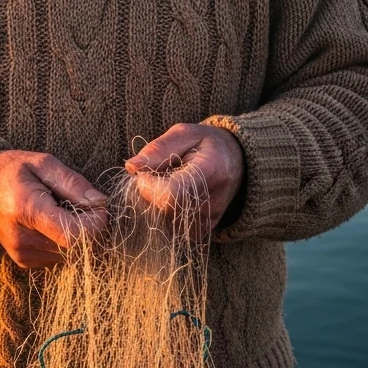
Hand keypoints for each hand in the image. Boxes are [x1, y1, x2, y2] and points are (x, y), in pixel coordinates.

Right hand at [0, 150, 107, 267]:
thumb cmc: (11, 170)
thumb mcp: (43, 163)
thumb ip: (73, 183)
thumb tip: (100, 203)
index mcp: (27, 210)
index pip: (75, 235)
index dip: (96, 224)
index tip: (98, 207)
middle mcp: (23, 239)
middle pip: (77, 248)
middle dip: (91, 228)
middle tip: (86, 205)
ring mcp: (22, 254)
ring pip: (72, 255)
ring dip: (79, 236)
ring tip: (66, 211)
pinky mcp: (24, 262)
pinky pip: (60, 257)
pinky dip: (66, 242)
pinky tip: (55, 223)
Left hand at [124, 123, 244, 237]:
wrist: (237, 165)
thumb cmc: (207, 145)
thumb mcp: (185, 134)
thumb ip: (158, 149)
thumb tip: (131, 166)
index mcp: (211, 173)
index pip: (170, 194)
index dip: (148, 184)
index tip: (145, 171)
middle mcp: (211, 204)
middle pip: (160, 209)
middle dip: (147, 191)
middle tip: (157, 175)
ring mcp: (205, 223)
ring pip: (159, 221)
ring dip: (153, 202)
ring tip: (168, 184)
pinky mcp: (198, 234)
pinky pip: (166, 228)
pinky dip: (160, 213)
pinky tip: (171, 198)